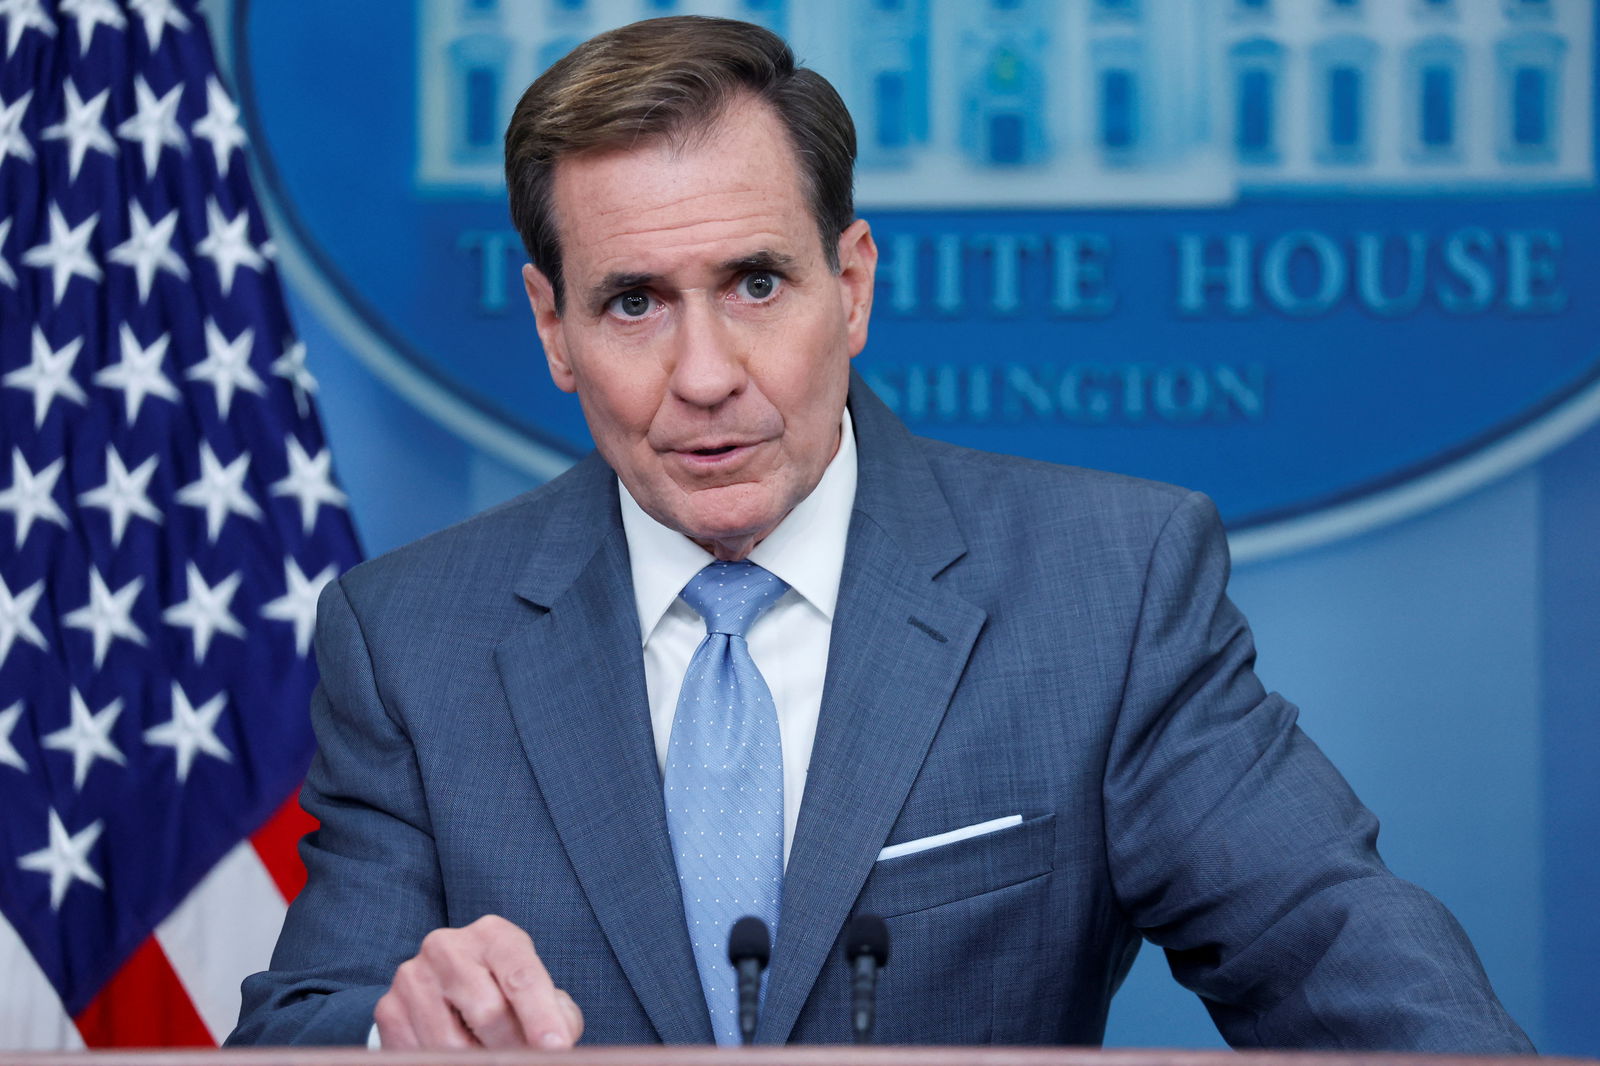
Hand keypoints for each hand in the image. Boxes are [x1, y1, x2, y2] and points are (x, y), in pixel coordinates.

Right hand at [374, 915, 584, 1048]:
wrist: (446, 988)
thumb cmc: (504, 992)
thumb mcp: (535, 993)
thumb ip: (556, 1014)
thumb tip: (555, 1046)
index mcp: (493, 935)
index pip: (522, 976)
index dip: (541, 1017)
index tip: (557, 1048)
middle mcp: (447, 947)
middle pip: (487, 1012)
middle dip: (512, 1047)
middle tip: (524, 1060)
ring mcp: (412, 976)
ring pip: (451, 1043)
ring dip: (479, 1061)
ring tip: (492, 1057)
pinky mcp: (388, 1009)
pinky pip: (420, 1055)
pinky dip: (447, 1063)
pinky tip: (460, 1056)